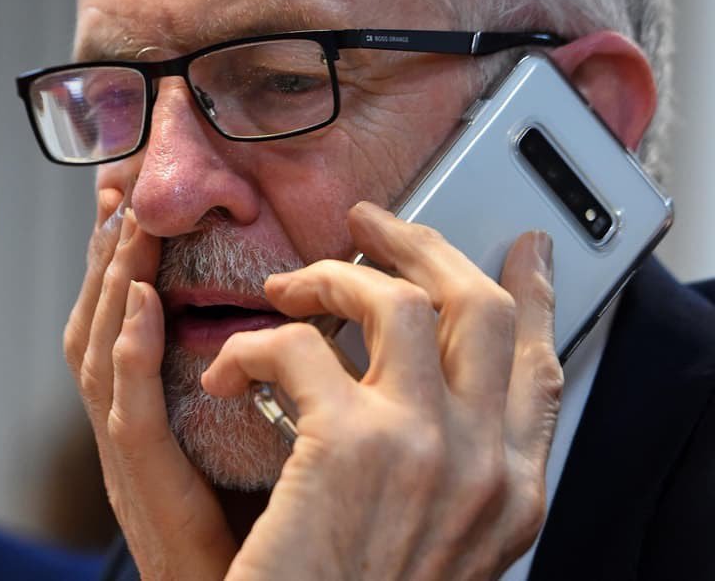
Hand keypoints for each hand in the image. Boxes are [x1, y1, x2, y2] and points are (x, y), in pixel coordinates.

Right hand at [64, 189, 235, 579]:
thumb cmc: (253, 543)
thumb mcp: (251, 448)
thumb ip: (261, 388)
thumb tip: (303, 327)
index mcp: (149, 419)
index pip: (123, 321)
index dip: (121, 260)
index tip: (131, 201)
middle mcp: (127, 430)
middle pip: (98, 323)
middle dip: (105, 251)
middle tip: (117, 188)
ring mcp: (128, 461)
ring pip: (100, 354)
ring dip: (113, 281)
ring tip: (128, 224)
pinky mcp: (147, 492)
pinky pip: (131, 414)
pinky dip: (131, 355)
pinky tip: (138, 306)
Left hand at [203, 201, 561, 579]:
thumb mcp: (434, 540)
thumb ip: (453, 466)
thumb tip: (440, 389)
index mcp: (508, 489)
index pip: (539, 364)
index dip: (532, 296)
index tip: (521, 251)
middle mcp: (482, 464)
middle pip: (476, 306)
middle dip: (421, 247)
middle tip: (372, 227)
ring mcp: (423, 448)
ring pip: (394, 301)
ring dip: (329, 278)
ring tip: (286, 291)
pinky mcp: (349, 445)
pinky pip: (297, 345)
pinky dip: (251, 344)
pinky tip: (227, 371)